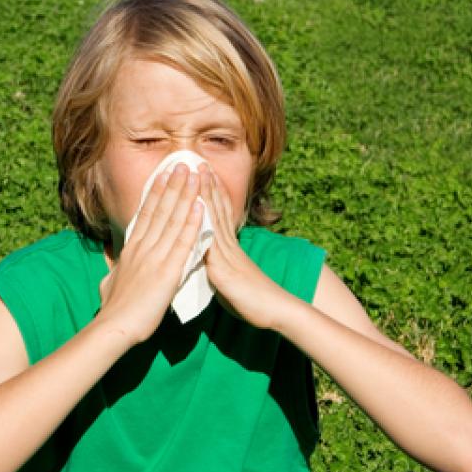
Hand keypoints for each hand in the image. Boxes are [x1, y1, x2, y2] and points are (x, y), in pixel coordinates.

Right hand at [97, 165, 203, 343]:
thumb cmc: (113, 310)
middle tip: (183, 164)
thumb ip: (114, 272)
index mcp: (130, 250)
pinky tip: (201, 207)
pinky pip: (183, 242)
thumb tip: (110, 268)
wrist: (115, 326)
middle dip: (173, 185)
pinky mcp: (167, 270)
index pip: (146, 214)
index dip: (156, 193)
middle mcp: (142, 247)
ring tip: (194, 175)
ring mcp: (154, 257)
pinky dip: (192, 223)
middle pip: (160, 210)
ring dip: (185, 196)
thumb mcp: (110, 283)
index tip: (164, 175)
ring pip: (172, 220)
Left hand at [200, 168, 288, 329]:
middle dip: (206, 184)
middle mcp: (228, 246)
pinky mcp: (224, 270)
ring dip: (206, 195)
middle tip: (196, 160)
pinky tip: (197, 210)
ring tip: (198, 173)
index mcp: (228, 248)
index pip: (218, 213)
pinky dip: (204, 225)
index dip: (210, 192)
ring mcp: (227, 255)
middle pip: (216, 209)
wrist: (275, 312)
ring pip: (213, 219)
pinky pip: (211, 244)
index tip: (200, 172)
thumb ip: (218, 265)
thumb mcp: (230, 278)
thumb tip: (204, 260)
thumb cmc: (251, 300)